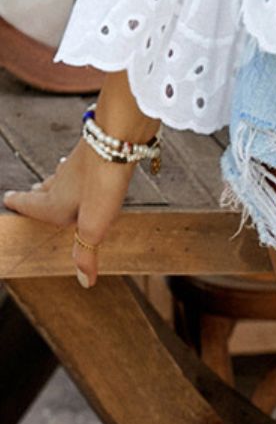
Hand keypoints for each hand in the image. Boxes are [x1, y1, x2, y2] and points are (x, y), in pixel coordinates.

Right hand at [2, 71, 159, 287]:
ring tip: (58, 177)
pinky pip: (83, 160)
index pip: (30, 204)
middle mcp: (61, 180)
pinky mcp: (96, 149)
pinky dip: (81, 165)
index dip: (19, 202)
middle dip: (38, 192)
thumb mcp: (94, 226)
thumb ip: (87, 254)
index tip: (8, 197)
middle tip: (31, 192)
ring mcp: (78, 162)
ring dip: (59, 177)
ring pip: (63, 172)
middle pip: (45, 187)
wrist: (118, 141)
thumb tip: (86, 282)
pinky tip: (92, 161)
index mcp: (53, 202)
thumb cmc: (101, 184)